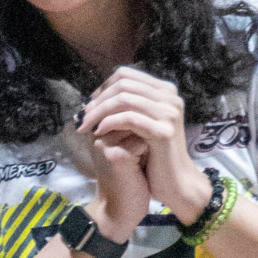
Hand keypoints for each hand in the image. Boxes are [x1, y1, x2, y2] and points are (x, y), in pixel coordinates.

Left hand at [75, 67, 211, 223]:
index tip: (89, 104)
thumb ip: (129, 106)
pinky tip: (99, 133)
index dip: (103, 86)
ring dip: (99, 111)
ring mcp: (169, 113)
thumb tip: (98, 93)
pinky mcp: (163, 132)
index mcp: (165, 91)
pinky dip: (109, 123)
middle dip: (98, 99)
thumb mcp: (142, 123)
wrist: (175, 182)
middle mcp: (170, 97)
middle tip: (83, 116)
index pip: (126, 74)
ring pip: (124, 99)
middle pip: (123, 84)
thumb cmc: (155, 155)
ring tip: (86, 126)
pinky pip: (129, 119)